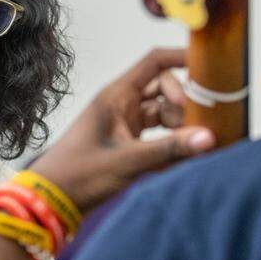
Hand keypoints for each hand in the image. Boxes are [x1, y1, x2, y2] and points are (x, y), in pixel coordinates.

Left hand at [30, 48, 215, 213]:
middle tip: (196, 124)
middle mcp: (122, 104)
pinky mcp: (127, 143)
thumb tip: (209, 138)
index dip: (182, 58)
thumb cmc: (79, 174)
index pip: (155, 62)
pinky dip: (173, 141)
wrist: (51, 201)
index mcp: (117, 96)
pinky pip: (158, 134)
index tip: (209, 67)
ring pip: (163, 111)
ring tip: (192, 143)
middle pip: (164, 87)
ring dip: (180, 124)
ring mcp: (125, 123)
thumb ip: (168, 149)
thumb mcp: (127, 161)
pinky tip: (186, 156)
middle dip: (184, 102)